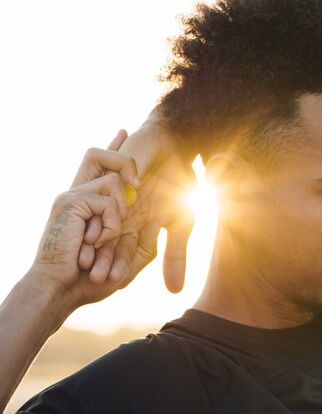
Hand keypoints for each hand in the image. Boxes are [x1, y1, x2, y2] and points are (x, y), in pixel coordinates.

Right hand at [29, 132, 158, 306]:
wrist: (60, 291)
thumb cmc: (89, 282)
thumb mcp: (128, 261)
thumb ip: (145, 242)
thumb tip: (160, 221)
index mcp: (90, 204)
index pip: (102, 168)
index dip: (113, 148)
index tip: (124, 131)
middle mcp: (79, 194)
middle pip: (98, 154)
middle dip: (123, 157)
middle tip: (138, 184)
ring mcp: (72, 195)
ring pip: (112, 178)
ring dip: (119, 212)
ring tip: (103, 238)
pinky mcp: (69, 201)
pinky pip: (108, 200)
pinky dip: (111, 223)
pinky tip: (96, 240)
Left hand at [113, 108, 195, 292]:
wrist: (175, 145)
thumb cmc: (179, 180)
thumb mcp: (181, 223)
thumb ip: (176, 255)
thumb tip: (175, 292)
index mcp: (136, 226)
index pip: (125, 251)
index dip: (121, 266)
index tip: (115, 284)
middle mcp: (121, 215)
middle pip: (109, 243)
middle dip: (103, 260)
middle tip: (95, 279)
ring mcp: (113, 198)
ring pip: (102, 224)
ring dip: (96, 243)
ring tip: (89, 260)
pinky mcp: (110, 179)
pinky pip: (105, 199)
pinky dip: (102, 215)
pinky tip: (95, 230)